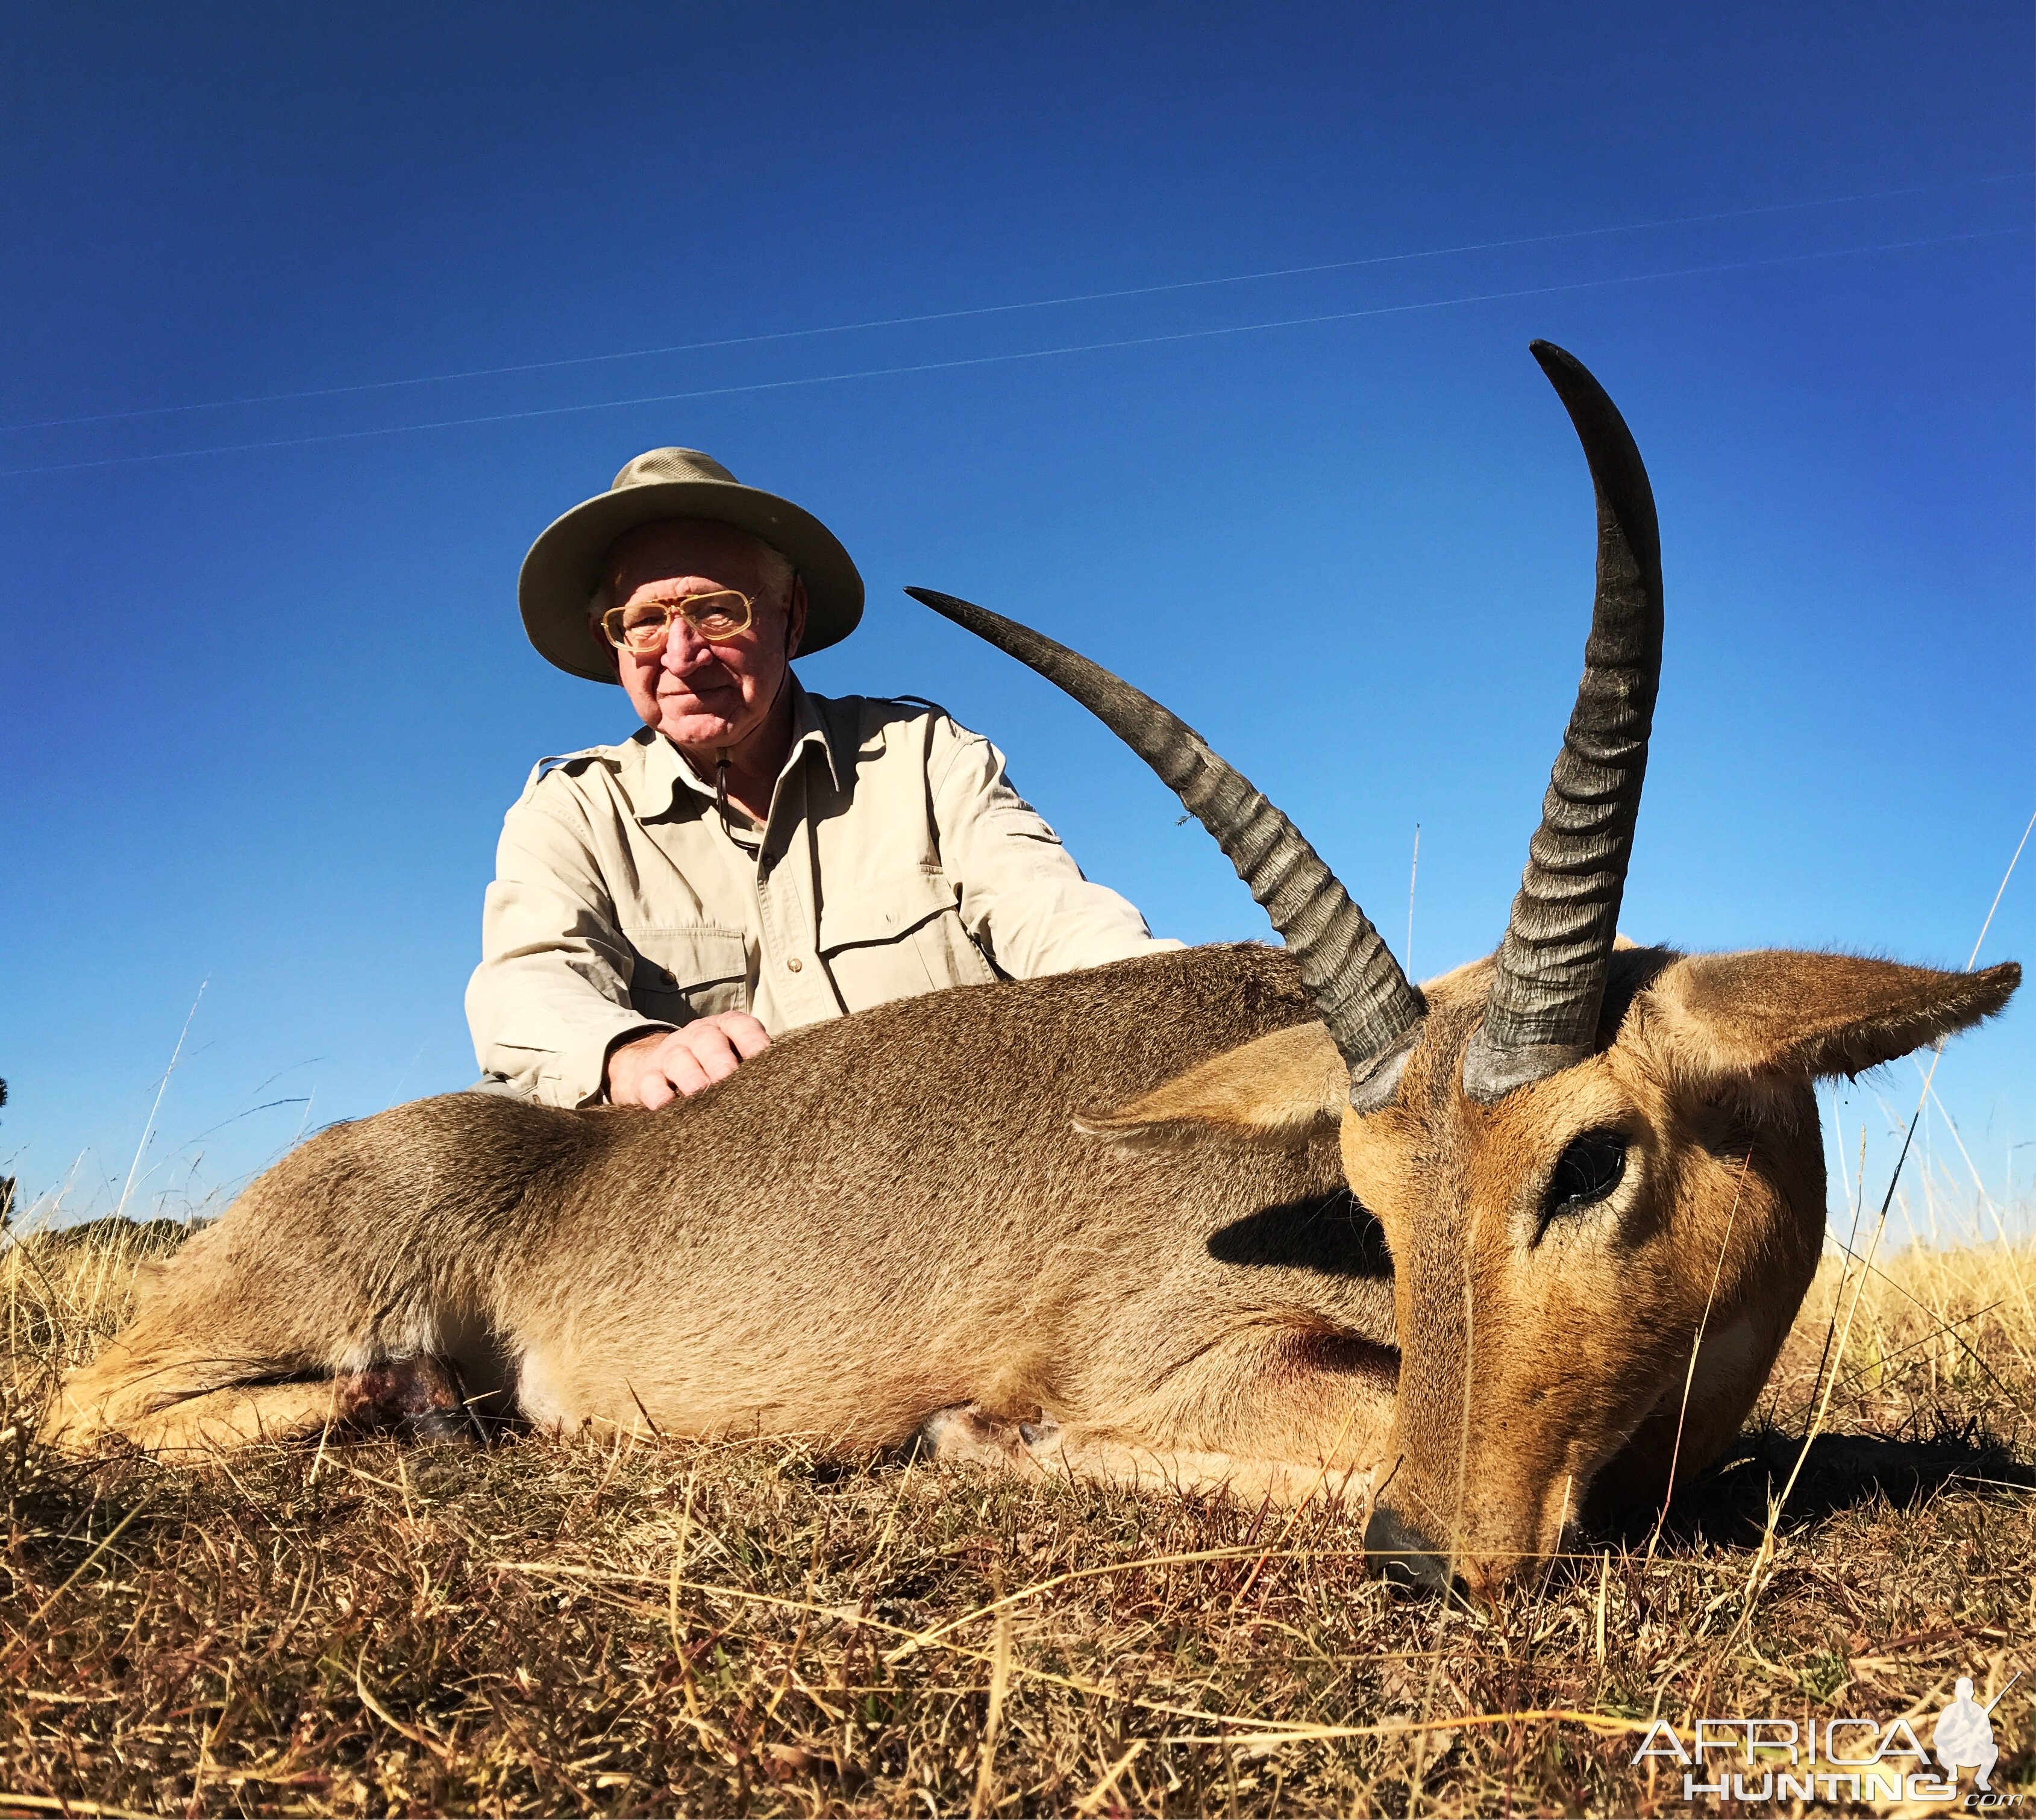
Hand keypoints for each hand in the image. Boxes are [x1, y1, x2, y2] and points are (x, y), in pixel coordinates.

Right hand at [605, 1014, 770, 1108]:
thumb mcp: (734, 1060)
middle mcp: (697, 1037)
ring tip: (700, 1092)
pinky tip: (666, 1105)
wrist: (661, 1068)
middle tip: (729, 1076)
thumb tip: (787, 1091)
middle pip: (707, 1041)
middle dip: (719, 1058)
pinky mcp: (646, 1077)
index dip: (751, 1039)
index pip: (740, 1026)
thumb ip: (755, 1071)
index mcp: (725, 1029)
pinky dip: (657, 1094)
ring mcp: (670, 1055)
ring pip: (679, 1060)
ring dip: (691, 1076)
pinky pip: (650, 1083)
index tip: (763, 1057)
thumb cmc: (714, 1068)